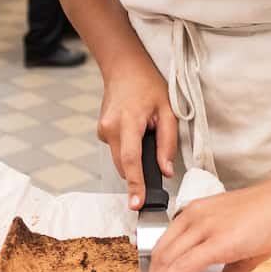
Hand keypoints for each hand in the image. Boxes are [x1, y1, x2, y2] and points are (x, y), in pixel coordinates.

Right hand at [97, 63, 178, 209]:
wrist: (123, 67)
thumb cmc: (148, 85)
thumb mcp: (168, 111)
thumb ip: (168, 143)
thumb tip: (166, 171)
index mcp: (128, 121)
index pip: (132, 160)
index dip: (135, 184)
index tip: (137, 204)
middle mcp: (110, 128)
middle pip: (124, 165)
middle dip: (139, 173)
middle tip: (157, 166)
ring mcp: (103, 130)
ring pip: (120, 160)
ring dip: (135, 158)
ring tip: (147, 134)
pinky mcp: (101, 131)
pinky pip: (117, 150)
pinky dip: (128, 149)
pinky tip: (136, 131)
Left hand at [145, 175, 270, 271]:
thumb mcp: (245, 244)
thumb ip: (232, 270)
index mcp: (197, 213)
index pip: (165, 244)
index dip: (158, 270)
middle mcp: (194, 216)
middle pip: (160, 255)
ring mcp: (203, 227)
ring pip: (166, 262)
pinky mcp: (216, 242)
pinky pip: (182, 267)